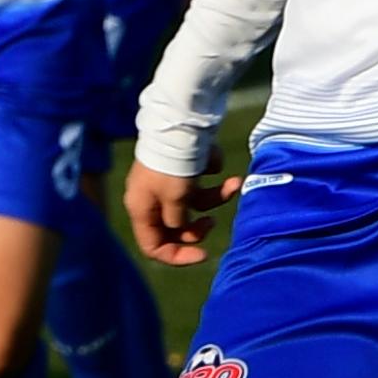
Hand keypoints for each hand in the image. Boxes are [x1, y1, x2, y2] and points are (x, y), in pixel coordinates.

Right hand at [123, 146, 232, 266]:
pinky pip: (200, 182)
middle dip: (198, 227)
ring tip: (234, 184)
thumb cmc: (174, 165)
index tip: (204, 254)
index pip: (153, 246)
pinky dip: (211, 175)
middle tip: (213, 221)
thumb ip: (178, 222)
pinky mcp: (183, 168)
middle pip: (175, 229)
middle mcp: (152, 198)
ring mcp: (167, 182)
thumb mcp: (176, 199)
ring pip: (194, 204)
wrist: (181, 121)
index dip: (177, 256)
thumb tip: (181, 227)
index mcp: (142, 209)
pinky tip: (213, 159)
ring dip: (216, 197)